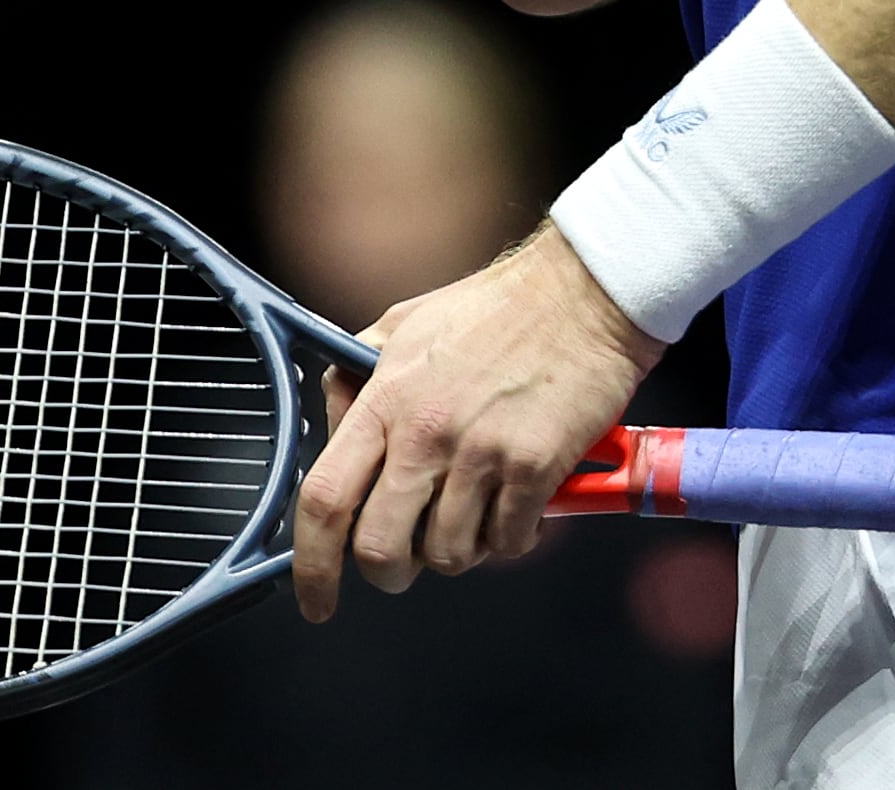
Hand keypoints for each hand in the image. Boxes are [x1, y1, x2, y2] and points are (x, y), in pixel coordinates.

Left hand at [290, 224, 666, 621]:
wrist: (582, 293)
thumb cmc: (496, 307)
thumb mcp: (404, 325)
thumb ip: (360, 377)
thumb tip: (334, 425)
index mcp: (385, 399)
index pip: (324, 498)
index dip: (312, 564)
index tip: (315, 600)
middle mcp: (425, 432)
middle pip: (379, 548)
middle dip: (390, 572)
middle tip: (408, 559)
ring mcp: (481, 453)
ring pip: (449, 554)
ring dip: (460, 549)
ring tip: (477, 510)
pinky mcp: (535, 467)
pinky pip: (509, 541)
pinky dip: (512, 537)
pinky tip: (519, 504)